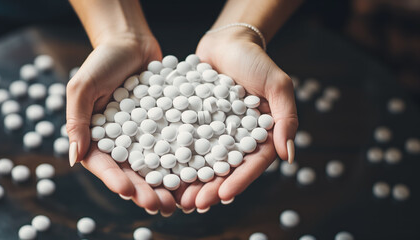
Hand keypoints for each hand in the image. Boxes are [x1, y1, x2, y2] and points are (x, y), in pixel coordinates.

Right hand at [66, 33, 176, 215]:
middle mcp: (122, 141)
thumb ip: (77, 120)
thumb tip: (74, 158)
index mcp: (97, 137)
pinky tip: (195, 175)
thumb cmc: (102, 61)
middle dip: (145, 191)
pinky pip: (173, 146)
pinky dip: (183, 162)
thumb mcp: (83, 86)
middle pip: (132, 172)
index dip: (115, 180)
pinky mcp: (165, 127)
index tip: (128, 191)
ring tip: (178, 202)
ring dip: (165, 185)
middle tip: (160, 206)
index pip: (104, 165)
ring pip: (155, 166)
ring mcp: (144, 136)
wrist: (132, 43)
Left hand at [174, 28, 297, 210]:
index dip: (239, 181)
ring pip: (203, 160)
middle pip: (225, 168)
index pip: (252, 164)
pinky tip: (164, 170)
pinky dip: (177, 157)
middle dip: (211, 188)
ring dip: (191, 180)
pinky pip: (186, 142)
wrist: (226, 43)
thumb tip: (288, 156)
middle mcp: (236, 138)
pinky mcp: (195, 123)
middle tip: (195, 204)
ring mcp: (214, 132)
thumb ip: (286, 118)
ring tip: (178, 198)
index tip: (224, 196)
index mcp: (260, 135)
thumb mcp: (278, 85)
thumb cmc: (256, 61)